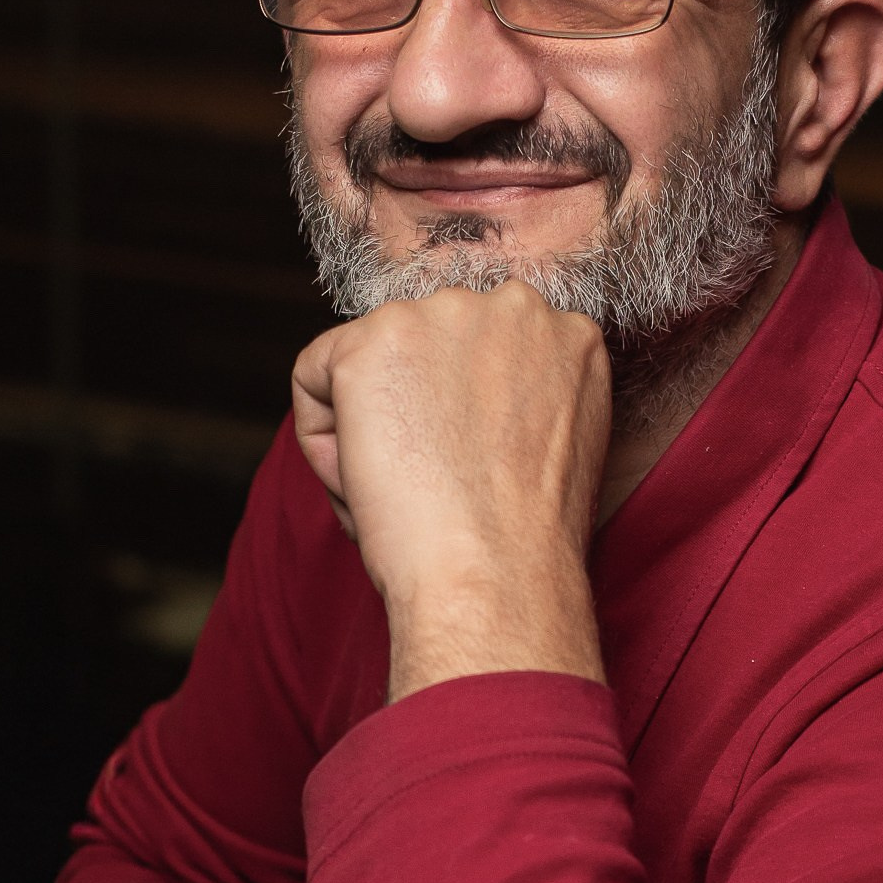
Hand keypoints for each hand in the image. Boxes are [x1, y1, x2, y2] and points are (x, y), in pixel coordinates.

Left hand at [291, 283, 612, 697]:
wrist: (496, 577)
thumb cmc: (523, 543)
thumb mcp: (551, 445)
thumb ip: (518, 396)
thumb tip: (456, 390)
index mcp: (569, 334)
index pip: (482, 351)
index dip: (463, 417)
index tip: (469, 470)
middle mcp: (512, 305)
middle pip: (425, 348)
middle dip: (416, 411)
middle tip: (434, 484)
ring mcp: (439, 316)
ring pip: (368, 363)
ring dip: (370, 426)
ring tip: (404, 490)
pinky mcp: (372, 342)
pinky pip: (313, 378)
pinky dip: (322, 439)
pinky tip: (365, 482)